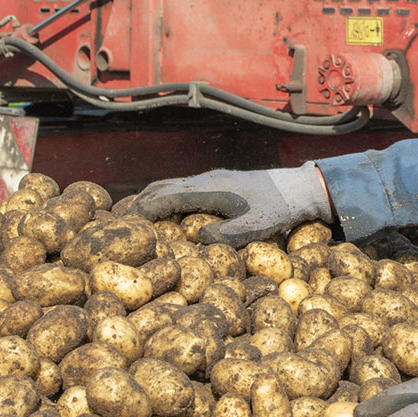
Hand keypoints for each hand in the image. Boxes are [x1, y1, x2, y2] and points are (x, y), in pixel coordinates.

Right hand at [131, 162, 331, 245]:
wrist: (298, 188)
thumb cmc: (280, 209)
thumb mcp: (258, 226)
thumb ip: (229, 233)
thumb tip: (198, 238)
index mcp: (214, 189)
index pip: (170, 197)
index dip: (147, 209)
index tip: (127, 222)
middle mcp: (209, 180)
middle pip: (165, 187)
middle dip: (141, 201)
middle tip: (118, 219)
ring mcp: (213, 179)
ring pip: (173, 184)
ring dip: (151, 196)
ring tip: (131, 212)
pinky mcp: (219, 182)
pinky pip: (184, 187)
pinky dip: (166, 195)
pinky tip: (163, 207)